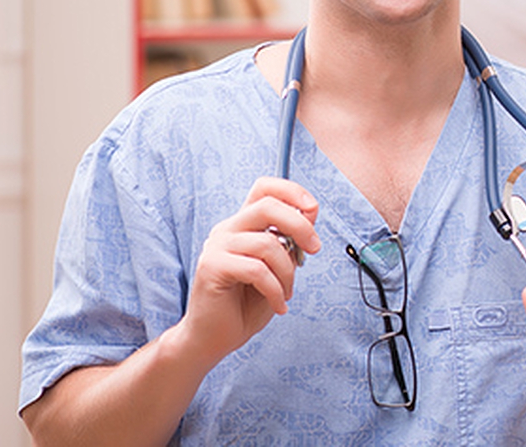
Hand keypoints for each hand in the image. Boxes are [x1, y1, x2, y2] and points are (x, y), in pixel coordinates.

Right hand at [180, 177, 320, 362]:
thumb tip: (310, 210)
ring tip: (287, 293)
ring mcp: (216, 247)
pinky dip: (275, 290)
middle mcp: (227, 229)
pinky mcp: (211, 267)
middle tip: (314, 250)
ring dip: (288, 272)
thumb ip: (291, 240)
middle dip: (300, 226)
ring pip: (267, 244)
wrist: (214, 337)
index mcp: (243, 224)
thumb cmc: (246, 303)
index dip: (291, 190)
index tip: (312, 209)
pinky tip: (279, 305)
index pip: (264, 187)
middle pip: (268, 206)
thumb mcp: (278, 268)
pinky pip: (257, 270)